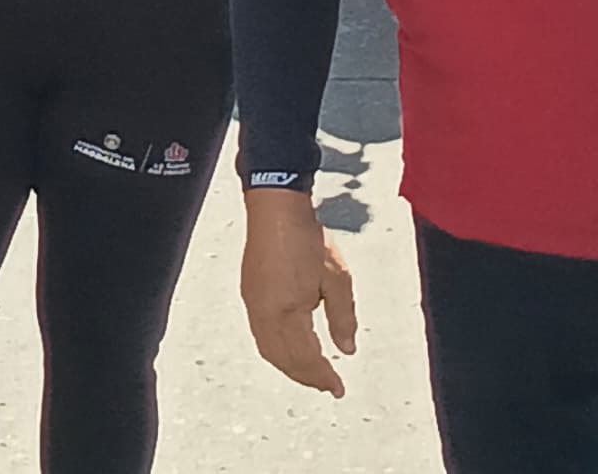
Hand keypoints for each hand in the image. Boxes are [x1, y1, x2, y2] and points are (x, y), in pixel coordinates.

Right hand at [239, 190, 356, 395]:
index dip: (324, 377)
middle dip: (306, 378)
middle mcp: (264, 314)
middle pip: (284, 361)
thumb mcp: (337, 278)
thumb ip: (343, 318)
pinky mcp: (249, 294)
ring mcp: (253, 305)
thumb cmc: (307, 239)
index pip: (306, 358)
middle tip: (328, 385)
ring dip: (290, 367)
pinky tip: (291, 348)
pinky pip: (261, 336)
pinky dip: (278, 351)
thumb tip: (347, 349)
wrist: (276, 207)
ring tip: (312, 373)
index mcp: (287, 312)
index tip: (339, 389)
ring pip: (269, 351)